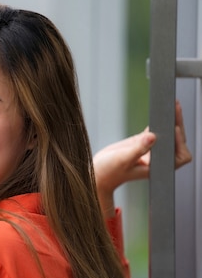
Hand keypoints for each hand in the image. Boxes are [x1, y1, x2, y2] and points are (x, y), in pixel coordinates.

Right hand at [93, 100, 191, 216]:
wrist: (97, 172)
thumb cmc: (108, 172)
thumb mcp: (123, 159)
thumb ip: (138, 149)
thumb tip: (153, 136)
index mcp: (156, 167)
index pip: (180, 156)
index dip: (180, 142)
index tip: (174, 129)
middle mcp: (157, 159)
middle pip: (176, 141)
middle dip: (177, 124)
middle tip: (175, 108)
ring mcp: (151, 150)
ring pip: (168, 134)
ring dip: (170, 120)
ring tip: (171, 105)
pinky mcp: (142, 143)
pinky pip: (155, 131)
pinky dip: (159, 122)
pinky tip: (160, 111)